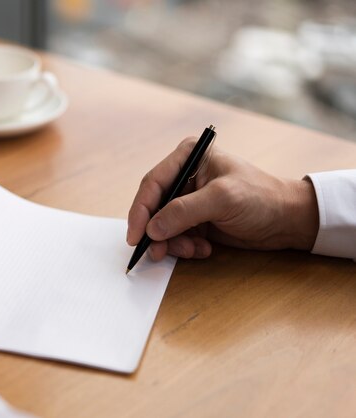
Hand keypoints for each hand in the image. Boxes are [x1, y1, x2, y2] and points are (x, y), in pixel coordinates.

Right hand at [127, 137, 318, 260]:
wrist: (289, 220)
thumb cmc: (262, 198)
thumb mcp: (221, 200)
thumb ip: (183, 212)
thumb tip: (152, 228)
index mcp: (188, 157)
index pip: (153, 184)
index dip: (141, 211)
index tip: (136, 235)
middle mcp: (184, 176)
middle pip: (154, 207)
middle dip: (156, 231)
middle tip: (157, 252)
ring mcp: (189, 199)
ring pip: (162, 225)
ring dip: (172, 243)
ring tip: (191, 251)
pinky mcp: (195, 220)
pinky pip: (176, 236)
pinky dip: (184, 247)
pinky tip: (203, 249)